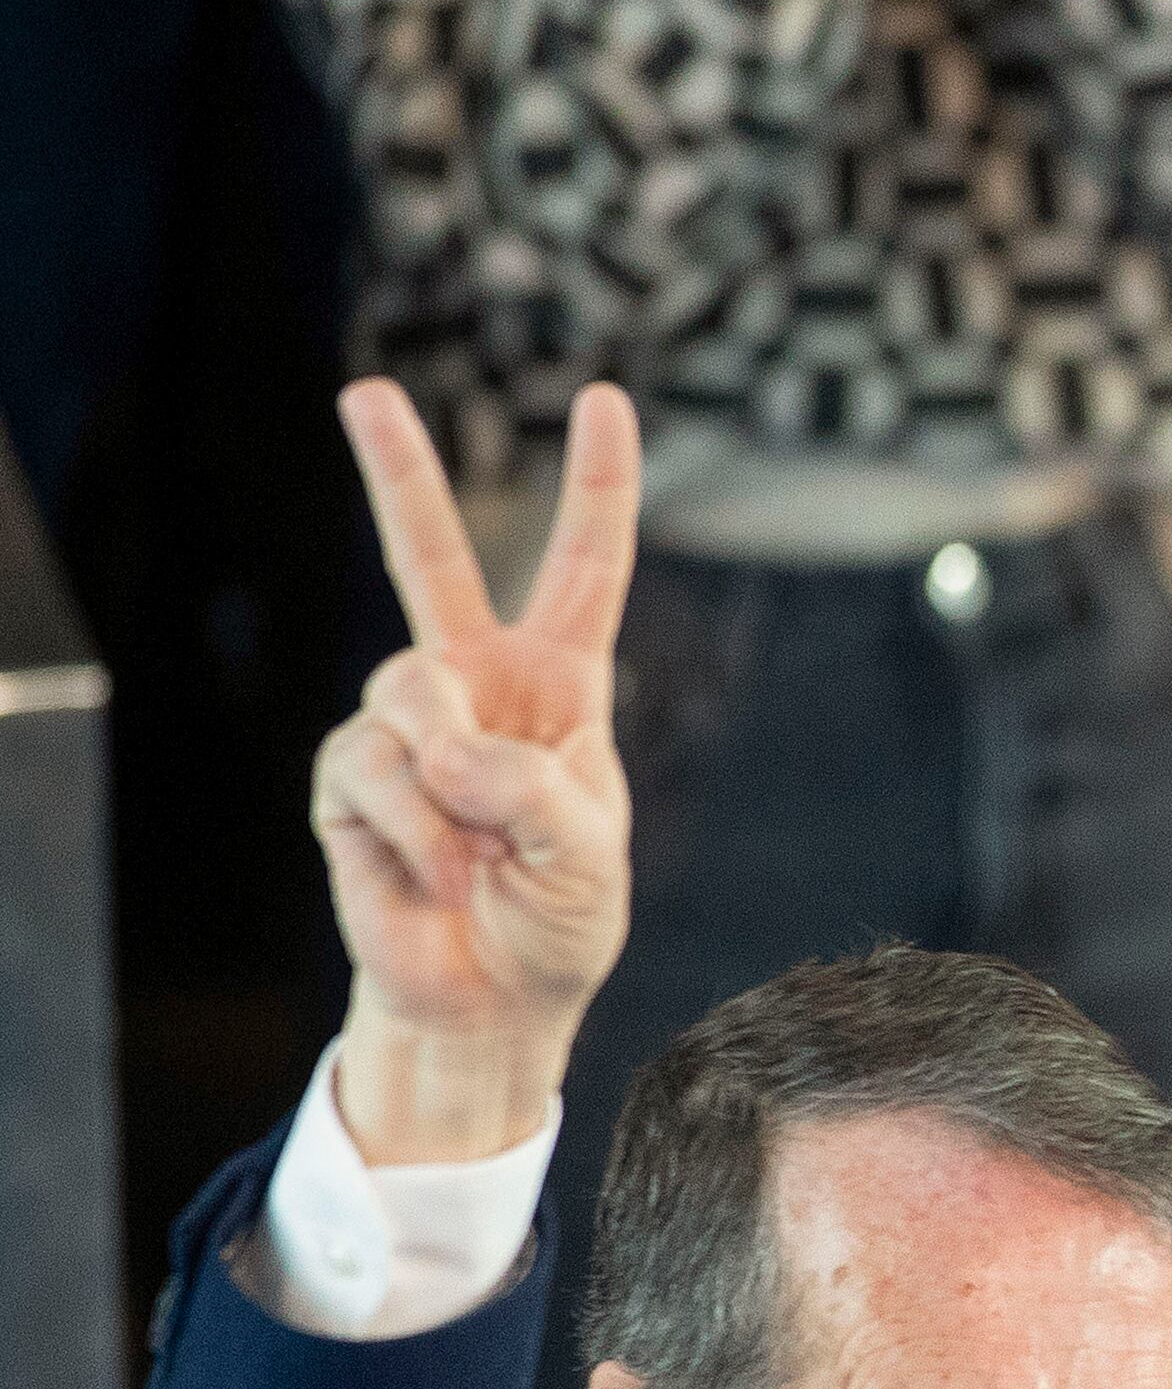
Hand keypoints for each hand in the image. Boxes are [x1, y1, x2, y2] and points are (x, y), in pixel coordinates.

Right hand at [314, 381, 638, 1165]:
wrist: (490, 997)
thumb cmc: (559, 919)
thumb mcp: (588, 855)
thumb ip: (534, 789)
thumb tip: (441, 748)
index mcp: (561, 685)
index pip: (584, 569)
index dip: (599, 486)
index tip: (607, 399)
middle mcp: (476, 685)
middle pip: (428, 557)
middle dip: (395, 471)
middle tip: (367, 391)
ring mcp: (403, 724)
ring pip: (409, 694)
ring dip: (450, 790)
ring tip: (476, 859)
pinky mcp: (347, 774)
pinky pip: (372, 769)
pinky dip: (413, 831)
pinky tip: (429, 872)